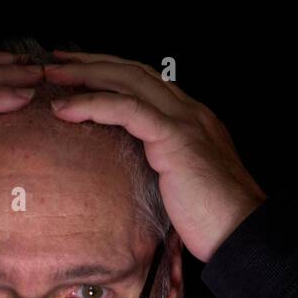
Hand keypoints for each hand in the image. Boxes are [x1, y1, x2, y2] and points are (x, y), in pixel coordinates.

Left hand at [42, 49, 266, 262]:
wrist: (243, 232)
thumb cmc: (214, 220)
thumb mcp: (183, 185)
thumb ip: (161, 168)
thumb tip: (133, 175)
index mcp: (192, 120)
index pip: (146, 83)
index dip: (111, 73)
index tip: (78, 74)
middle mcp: (189, 112)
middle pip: (134, 72)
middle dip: (93, 64)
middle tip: (56, 64)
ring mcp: (184, 121)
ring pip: (128, 81)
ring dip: (87, 76)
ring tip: (53, 78)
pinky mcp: (175, 139)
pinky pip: (127, 110)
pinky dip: (93, 104)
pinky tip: (66, 108)